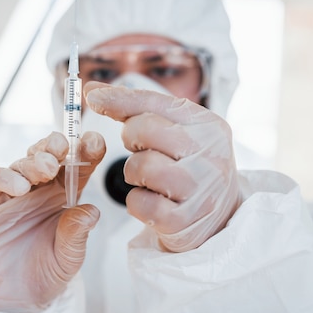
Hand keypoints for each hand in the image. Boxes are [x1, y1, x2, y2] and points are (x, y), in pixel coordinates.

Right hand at [0, 131, 104, 312]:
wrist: (11, 302)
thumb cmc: (43, 275)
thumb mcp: (69, 258)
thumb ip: (77, 233)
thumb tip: (91, 211)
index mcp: (64, 196)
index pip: (77, 166)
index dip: (86, 150)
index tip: (94, 142)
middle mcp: (38, 190)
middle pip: (48, 156)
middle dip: (56, 146)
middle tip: (63, 148)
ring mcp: (10, 194)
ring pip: (21, 163)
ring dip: (34, 161)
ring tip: (45, 169)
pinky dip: (5, 177)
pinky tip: (19, 187)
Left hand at [83, 81, 239, 252]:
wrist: (219, 217)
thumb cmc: (190, 169)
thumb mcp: (179, 134)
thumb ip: (140, 110)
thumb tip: (93, 91)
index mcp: (209, 127)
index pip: (157, 103)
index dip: (120, 98)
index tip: (93, 97)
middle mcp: (209, 155)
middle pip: (146, 129)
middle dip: (131, 138)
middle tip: (139, 149)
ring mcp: (199, 190)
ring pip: (141, 166)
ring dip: (133, 173)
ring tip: (148, 178)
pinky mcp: (183, 220)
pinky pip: (139, 202)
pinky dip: (137, 201)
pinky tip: (152, 200)